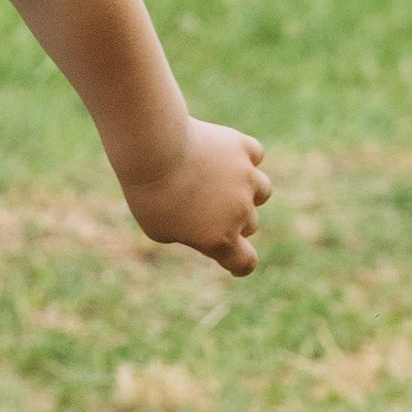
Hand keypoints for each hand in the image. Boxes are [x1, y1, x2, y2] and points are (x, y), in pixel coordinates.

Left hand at [123, 120, 270, 275]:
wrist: (154, 148)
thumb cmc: (150, 193)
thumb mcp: (158, 228)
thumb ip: (185, 233)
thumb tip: (198, 226)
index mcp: (220, 239)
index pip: (245, 262)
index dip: (240, 263)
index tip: (233, 260)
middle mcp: (240, 212)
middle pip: (250, 223)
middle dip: (233, 219)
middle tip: (205, 204)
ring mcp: (246, 179)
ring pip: (262, 190)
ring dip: (248, 190)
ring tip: (223, 179)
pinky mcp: (243, 148)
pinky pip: (254, 155)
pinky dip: (244, 156)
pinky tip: (225, 152)